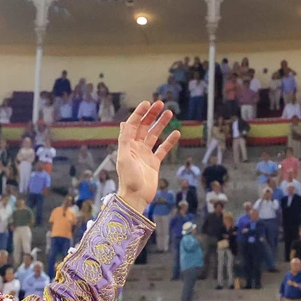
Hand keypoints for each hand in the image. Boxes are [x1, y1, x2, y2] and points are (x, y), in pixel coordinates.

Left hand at [115, 100, 178, 214]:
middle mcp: (136, 147)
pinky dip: (169, 141)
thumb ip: (124, 140)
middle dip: (151, 115)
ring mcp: (145, 155)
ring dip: (161, 124)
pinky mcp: (154, 163)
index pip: (133, 124)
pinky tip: (176, 133)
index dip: (139, 113)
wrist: (136, 197)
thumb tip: (123, 123)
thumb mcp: (124, 157)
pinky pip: (163, 149)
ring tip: (169, 113)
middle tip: (160, 104)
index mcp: (127, 145)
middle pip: (144, 127)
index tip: (147, 103)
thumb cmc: (128, 179)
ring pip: (154, 135)